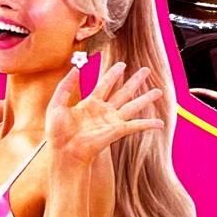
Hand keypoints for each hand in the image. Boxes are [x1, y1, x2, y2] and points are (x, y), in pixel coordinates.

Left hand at [46, 62, 164, 168]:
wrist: (64, 152)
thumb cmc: (57, 133)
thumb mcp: (56, 105)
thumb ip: (65, 86)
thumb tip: (75, 69)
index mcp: (89, 104)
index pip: (105, 84)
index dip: (113, 74)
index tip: (122, 65)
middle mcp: (104, 111)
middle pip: (124, 92)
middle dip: (135, 80)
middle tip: (146, 70)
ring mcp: (112, 121)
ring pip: (134, 105)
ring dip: (147, 98)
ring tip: (159, 91)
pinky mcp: (118, 130)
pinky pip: (136, 125)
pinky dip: (149, 124)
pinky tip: (160, 123)